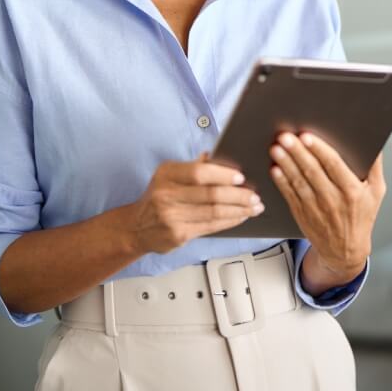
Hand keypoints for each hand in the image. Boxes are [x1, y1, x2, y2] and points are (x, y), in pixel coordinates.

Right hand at [123, 154, 263, 254]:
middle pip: (211, 195)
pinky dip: (230, 221)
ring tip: (254, 207)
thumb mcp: (169, 176)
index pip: (199, 172)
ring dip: (239, 210)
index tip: (241, 177)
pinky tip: (241, 216)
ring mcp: (172, 217)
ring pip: (214, 212)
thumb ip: (193, 167)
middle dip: (238, 196)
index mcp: (167, 174)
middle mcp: (167, 195)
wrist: (136, 228)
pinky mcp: (179, 235)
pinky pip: (211, 226)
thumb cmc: (159, 197)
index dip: (222, 175)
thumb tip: (217, 156)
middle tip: (255, 196)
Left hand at [268, 132, 385, 285]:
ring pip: (298, 181)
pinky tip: (275, 169)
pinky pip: (290, 195)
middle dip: (298, 153)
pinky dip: (281, 182)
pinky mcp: (302, 214)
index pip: (334, 165)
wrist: (345, 251)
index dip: (319, 150)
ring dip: (286, 164)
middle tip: (286, 137)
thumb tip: (375, 145)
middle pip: (312, 171)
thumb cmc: (362, 218)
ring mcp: (315, 208)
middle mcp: (333, 200)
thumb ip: (375, 167)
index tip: (307, 136)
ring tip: (276, 149)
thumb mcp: (376, 192)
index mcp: (352, 191)